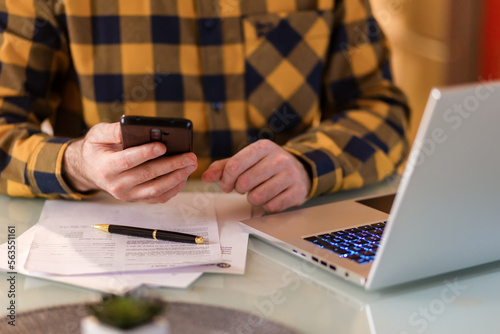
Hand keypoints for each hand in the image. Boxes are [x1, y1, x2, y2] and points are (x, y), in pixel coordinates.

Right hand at [63, 122, 196, 202]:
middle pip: (148, 175)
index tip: (162, 145)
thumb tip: (128, 124)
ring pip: (156, 189)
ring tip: (191, 165)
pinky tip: (184, 176)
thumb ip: (112, 130)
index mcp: (106, 167)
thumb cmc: (97, 149)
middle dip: (171, 165)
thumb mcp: (97, 134)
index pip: (128, 161)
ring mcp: (128, 195)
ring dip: (177, 178)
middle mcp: (117, 184)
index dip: (146, 153)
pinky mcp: (137, 199)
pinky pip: (159, 197)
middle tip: (189, 156)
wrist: (89, 170)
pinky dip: (174, 188)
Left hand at [202, 139, 310, 211]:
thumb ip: (224, 167)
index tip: (226, 185)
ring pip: (258, 196)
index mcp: (263, 147)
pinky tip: (271, 196)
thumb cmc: (267, 166)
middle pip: (245, 182)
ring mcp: (291, 175)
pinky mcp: (298, 191)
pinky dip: (267, 205)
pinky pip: (272, 206)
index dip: (226, 179)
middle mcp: (279, 158)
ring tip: (258, 191)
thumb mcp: (247, 160)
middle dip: (239, 189)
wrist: (299, 171)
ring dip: (253, 198)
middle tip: (244, 188)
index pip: (235, 165)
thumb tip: (205, 177)